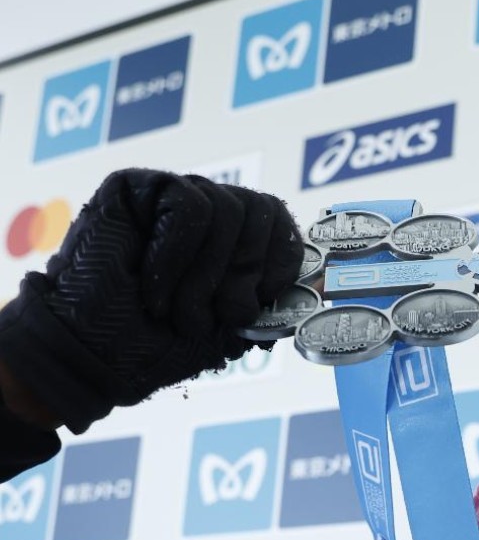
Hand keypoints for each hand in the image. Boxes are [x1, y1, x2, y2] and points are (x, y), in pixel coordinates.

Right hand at [0, 169, 302, 432]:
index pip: (283, 224)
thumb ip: (270, 301)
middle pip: (263, 211)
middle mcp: (211, 212)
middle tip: (214, 317)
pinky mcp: (136, 185)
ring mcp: (174, 194)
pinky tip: (152, 284)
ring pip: (227, 208)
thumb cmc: (158, 346)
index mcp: (237, 243)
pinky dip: (176, 256)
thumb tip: (321, 280)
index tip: (263, 305)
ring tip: (175, 312)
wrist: (96, 355)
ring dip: (204, 276)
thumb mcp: (229, 329)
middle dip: (245, 275)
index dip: (285, 263)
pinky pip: (188, 206)